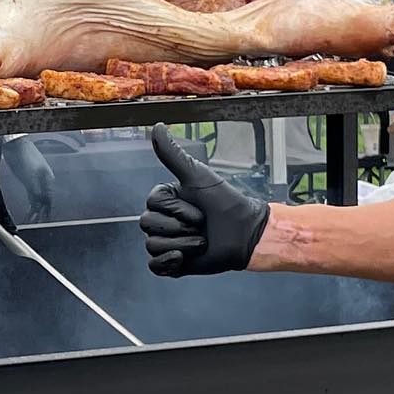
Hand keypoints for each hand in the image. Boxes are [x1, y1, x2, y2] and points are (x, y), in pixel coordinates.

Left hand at [4, 137, 55, 223]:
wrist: (15, 144)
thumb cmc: (24, 157)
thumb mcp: (30, 175)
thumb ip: (36, 190)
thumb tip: (40, 203)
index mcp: (48, 179)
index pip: (49, 199)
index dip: (46, 210)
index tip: (43, 220)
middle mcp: (44, 181)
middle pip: (45, 199)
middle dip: (42, 211)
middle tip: (37, 222)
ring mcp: (37, 180)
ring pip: (39, 198)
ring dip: (36, 208)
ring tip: (32, 219)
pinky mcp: (28, 179)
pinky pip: (33, 194)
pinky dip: (32, 202)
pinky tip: (29, 209)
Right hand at [141, 124, 269, 276]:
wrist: (245, 233)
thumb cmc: (225, 202)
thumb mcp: (197, 176)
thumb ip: (173, 154)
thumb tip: (157, 127)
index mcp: (165, 199)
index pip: (151, 203)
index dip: (177, 208)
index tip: (199, 208)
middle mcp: (162, 220)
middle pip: (148, 225)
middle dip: (180, 226)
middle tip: (202, 225)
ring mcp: (166, 241)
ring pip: (153, 245)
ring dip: (184, 244)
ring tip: (202, 240)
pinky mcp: (172, 263)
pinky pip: (154, 266)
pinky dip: (169, 262)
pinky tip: (185, 256)